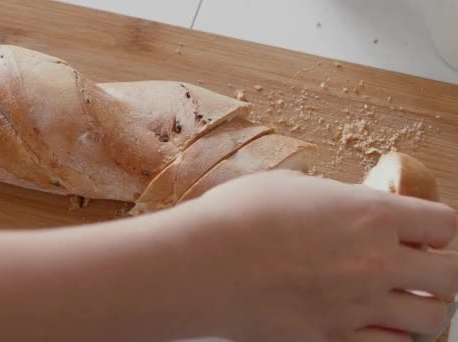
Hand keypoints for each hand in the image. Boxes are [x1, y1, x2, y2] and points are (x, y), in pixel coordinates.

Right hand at [177, 170, 457, 341]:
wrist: (202, 262)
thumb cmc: (239, 216)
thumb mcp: (296, 189)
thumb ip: (340, 203)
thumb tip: (356, 212)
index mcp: (370, 214)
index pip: (445, 225)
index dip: (441, 229)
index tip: (429, 233)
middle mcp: (376, 261)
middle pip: (453, 277)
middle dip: (445, 271)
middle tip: (424, 268)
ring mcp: (358, 306)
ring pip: (432, 319)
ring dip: (423, 307)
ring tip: (398, 299)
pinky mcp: (332, 339)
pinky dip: (391, 336)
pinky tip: (371, 323)